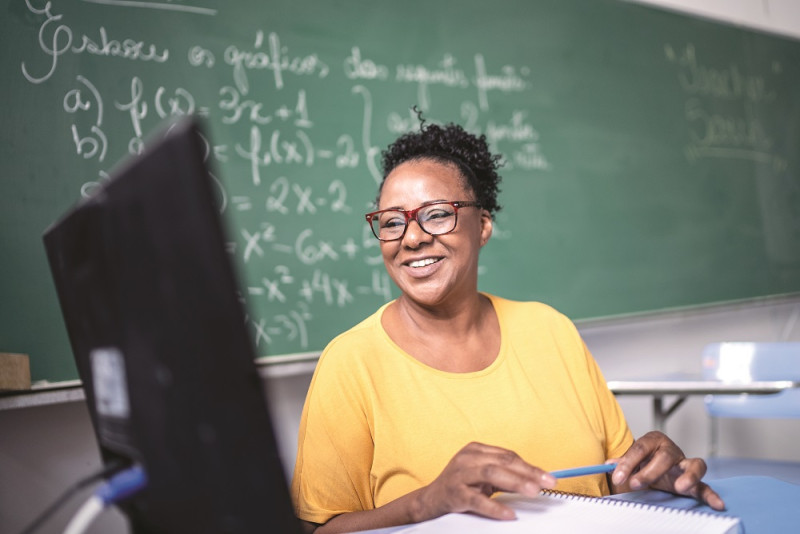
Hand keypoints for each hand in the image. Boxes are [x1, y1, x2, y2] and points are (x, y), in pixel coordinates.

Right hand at [412, 442, 556, 521]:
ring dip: (515, 482)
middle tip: (546, 483)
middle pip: (502, 462)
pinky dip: (495, 507)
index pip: (508, 456)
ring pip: (491, 473)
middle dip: (527, 472)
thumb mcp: (482, 477)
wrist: (431, 501)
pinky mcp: (454, 493)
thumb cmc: (461, 486)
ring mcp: (459, 475)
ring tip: (532, 491)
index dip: (529, 466)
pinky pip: (477, 500)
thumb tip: (533, 480)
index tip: (547, 477)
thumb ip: (504, 476)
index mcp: (475, 450)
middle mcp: (466, 458)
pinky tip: (509, 514)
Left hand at [610, 431, 724, 509]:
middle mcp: (672, 451)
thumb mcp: (630, 461)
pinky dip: (712, 495)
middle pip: (665, 456)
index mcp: (653, 441)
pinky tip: (717, 504)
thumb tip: (608, 465)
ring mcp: (686, 465)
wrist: (655, 466)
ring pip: (695, 465)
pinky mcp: (696, 481)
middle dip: (650, 470)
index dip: (628, 462)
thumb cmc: (643, 462)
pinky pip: (706, 487)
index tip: (617, 476)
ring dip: (689, 476)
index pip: (640, 448)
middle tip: (636, 483)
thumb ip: (621, 463)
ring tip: (680, 488)